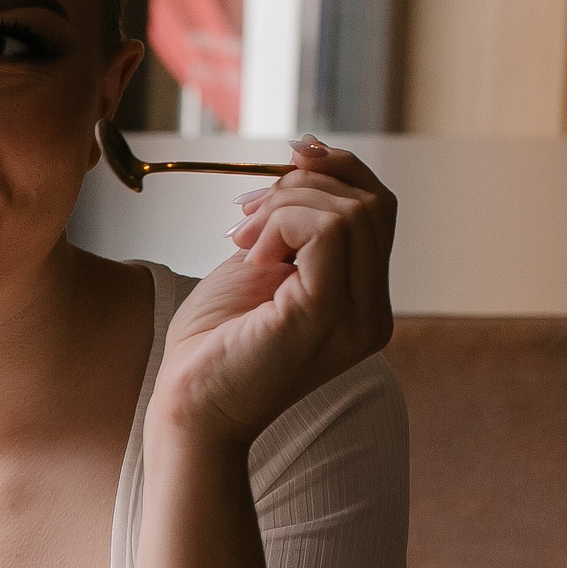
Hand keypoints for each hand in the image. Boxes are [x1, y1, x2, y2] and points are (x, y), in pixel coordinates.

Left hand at [151, 135, 396, 445]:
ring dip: (286, 205)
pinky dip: (283, 222)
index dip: (339, 170)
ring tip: (243, 239)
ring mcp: (356, 319)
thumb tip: (308, 159)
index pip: (379, 210)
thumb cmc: (213, 344)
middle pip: (373, 203)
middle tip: (247, 213)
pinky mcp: (324, 316)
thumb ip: (292, 226)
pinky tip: (252, 255)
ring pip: (352, 211)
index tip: (289, 158)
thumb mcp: (261, 267)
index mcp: (363, 302)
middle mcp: (372, 314)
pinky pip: (328, 231)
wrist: (187, 409)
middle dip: (307, 184)